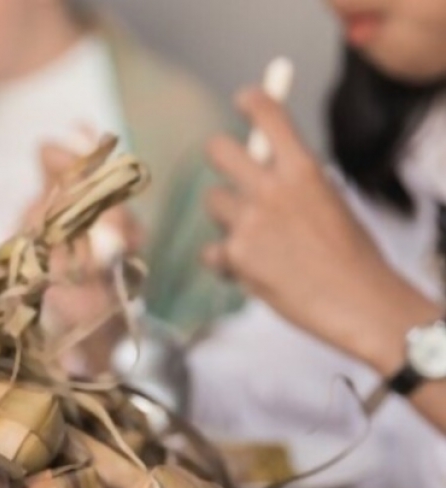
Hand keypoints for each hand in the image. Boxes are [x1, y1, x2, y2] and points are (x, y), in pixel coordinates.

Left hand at [203, 89, 433, 369]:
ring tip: (259, 240)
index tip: (244, 99)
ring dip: (228, 217)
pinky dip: (227, 262)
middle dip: (219, 155)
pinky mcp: (235, 255)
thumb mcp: (329, 201)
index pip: (267, 115)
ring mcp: (249, 221)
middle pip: (217, 149)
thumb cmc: (351, 255)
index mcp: (303, 169)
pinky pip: (212, 250)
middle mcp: (272, 189)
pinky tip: (252, 272)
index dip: (251, 101)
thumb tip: (262, 157)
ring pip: (213, 202)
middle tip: (229, 168)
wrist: (359, 303)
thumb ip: (294, 179)